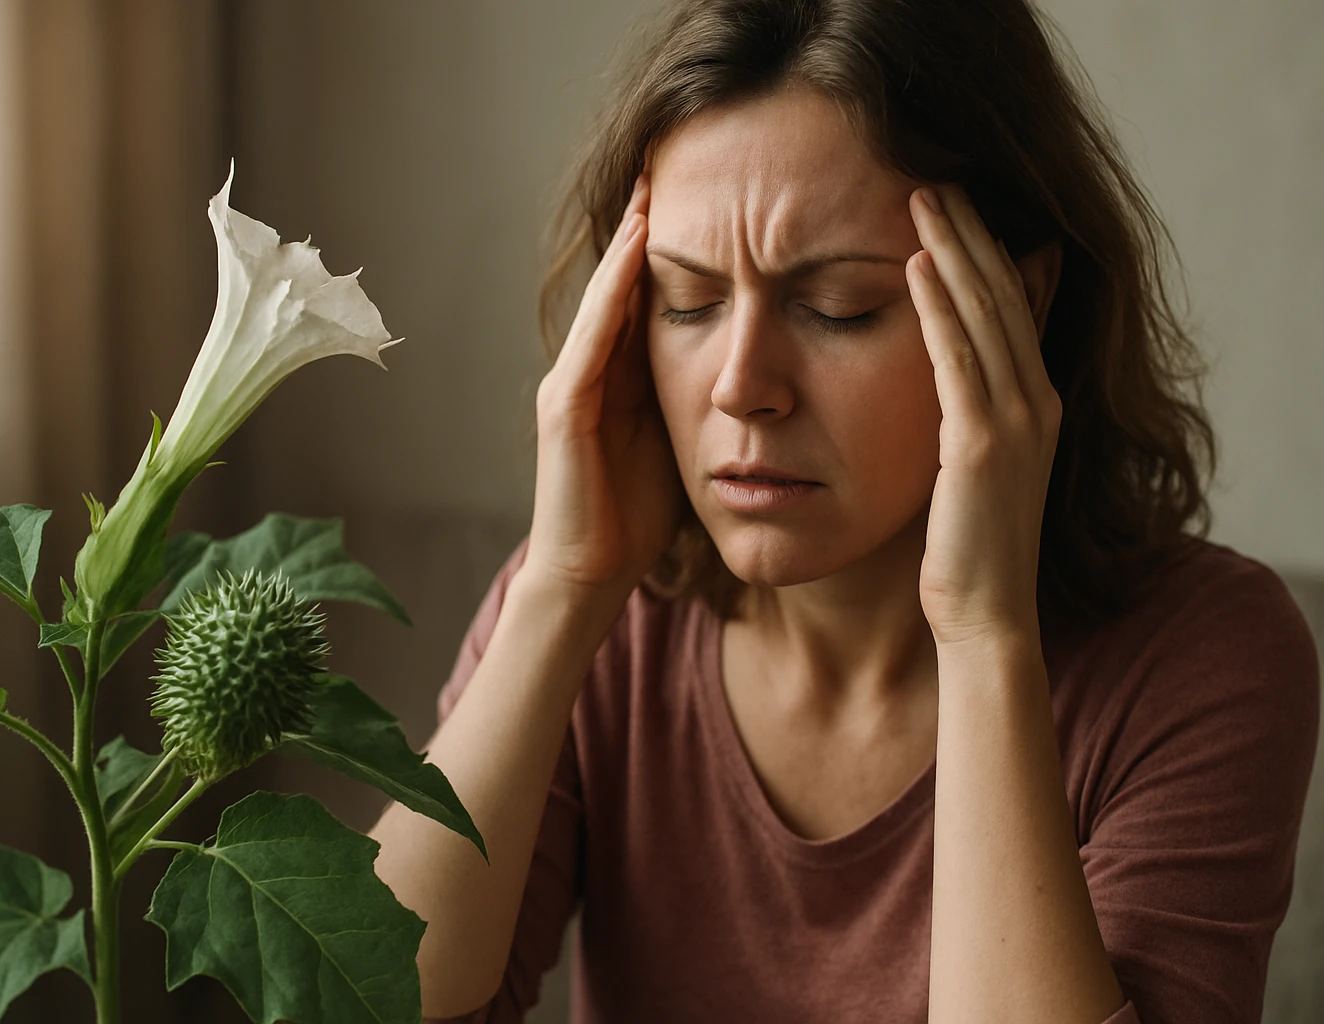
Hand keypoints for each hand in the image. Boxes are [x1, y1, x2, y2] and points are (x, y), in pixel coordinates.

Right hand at [526, 172, 683, 602]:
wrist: (591, 575)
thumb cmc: (638, 516)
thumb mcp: (683, 441)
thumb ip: (701, 398)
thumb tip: (758, 369)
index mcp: (622, 377)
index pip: (649, 296)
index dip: (675, 247)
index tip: (709, 196)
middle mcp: (591, 369)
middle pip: (624, 282)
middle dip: (648, 225)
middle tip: (673, 163)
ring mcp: (572, 384)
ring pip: (606, 297)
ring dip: (630, 240)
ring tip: (655, 185)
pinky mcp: (565, 408)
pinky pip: (593, 336)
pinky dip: (613, 289)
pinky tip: (636, 248)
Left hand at [906, 184, 1061, 647]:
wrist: (986, 618)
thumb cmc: (968, 552)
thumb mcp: (972, 472)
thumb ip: (967, 418)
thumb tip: (942, 383)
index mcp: (1037, 407)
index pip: (1015, 310)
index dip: (988, 252)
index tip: (955, 207)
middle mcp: (1038, 403)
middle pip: (1006, 295)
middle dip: (971, 233)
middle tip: (936, 177)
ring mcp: (1017, 421)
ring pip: (986, 314)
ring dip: (954, 250)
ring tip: (923, 196)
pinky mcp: (983, 444)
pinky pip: (958, 359)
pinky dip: (939, 306)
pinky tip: (914, 265)